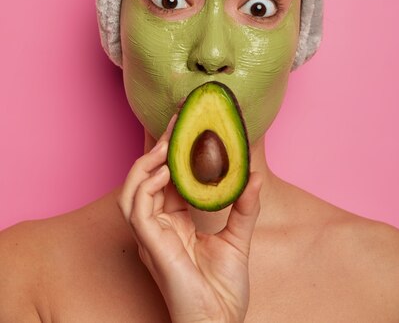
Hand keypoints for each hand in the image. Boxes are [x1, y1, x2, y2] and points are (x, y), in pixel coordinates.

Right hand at [118, 116, 261, 322]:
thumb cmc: (224, 289)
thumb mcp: (238, 238)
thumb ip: (243, 207)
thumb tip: (254, 176)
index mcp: (174, 222)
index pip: (168, 178)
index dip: (174, 151)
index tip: (186, 124)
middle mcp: (158, 225)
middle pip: (149, 178)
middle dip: (159, 147)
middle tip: (177, 120)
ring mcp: (151, 236)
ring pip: (133, 190)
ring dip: (146, 163)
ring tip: (168, 143)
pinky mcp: (151, 245)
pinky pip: (138, 209)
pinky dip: (146, 185)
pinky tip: (166, 169)